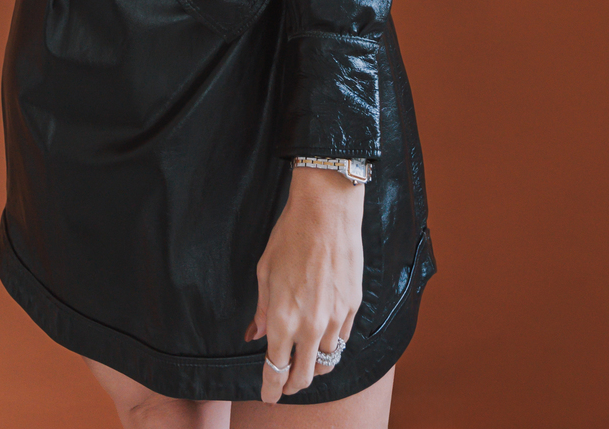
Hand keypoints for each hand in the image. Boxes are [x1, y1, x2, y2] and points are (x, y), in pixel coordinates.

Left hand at [244, 166, 364, 401]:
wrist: (326, 212)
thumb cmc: (290, 237)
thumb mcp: (265, 271)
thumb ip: (261, 310)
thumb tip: (255, 335)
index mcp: (282, 319)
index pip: (276, 370)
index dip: (271, 389)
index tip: (268, 396)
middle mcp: (310, 326)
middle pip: (304, 376)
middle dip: (292, 384)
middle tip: (285, 383)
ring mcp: (335, 319)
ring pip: (327, 362)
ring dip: (315, 366)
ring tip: (305, 361)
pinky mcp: (353, 307)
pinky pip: (343, 340)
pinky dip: (332, 345)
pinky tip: (324, 338)